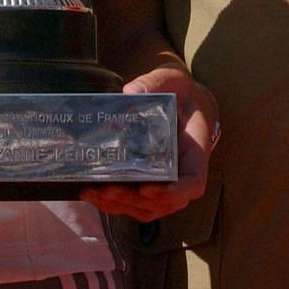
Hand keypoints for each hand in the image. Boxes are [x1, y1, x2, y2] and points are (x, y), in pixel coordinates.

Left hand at [79, 66, 217, 221]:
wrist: (180, 100)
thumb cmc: (180, 92)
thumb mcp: (171, 80)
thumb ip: (154, 84)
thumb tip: (130, 92)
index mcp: (195, 152)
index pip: (193, 184)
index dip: (173, 193)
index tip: (148, 188)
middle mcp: (183, 173)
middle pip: (164, 202)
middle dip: (134, 199)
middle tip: (108, 189)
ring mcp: (167, 183)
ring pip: (148, 208)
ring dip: (120, 205)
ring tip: (93, 193)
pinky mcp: (150, 184)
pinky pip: (136, 204)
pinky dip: (115, 204)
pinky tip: (93, 194)